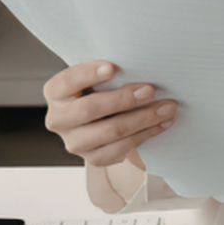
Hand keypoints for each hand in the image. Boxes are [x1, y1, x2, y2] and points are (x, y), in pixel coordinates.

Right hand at [43, 60, 176, 166]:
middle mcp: (58, 119)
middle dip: (124, 99)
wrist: (104, 121)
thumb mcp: (98, 78)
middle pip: (91, 109)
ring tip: (167, 107)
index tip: (112, 67)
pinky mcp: (94, 158)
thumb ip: (108, 72)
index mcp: (56, 92)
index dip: (89, 74)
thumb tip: (139, 65)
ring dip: (144, 118)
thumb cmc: (102, 91)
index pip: (69, 80)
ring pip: (111, 131)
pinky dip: (147, 133)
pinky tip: (162, 122)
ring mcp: (75, 142)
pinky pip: (123, 147)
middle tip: (150, 90)